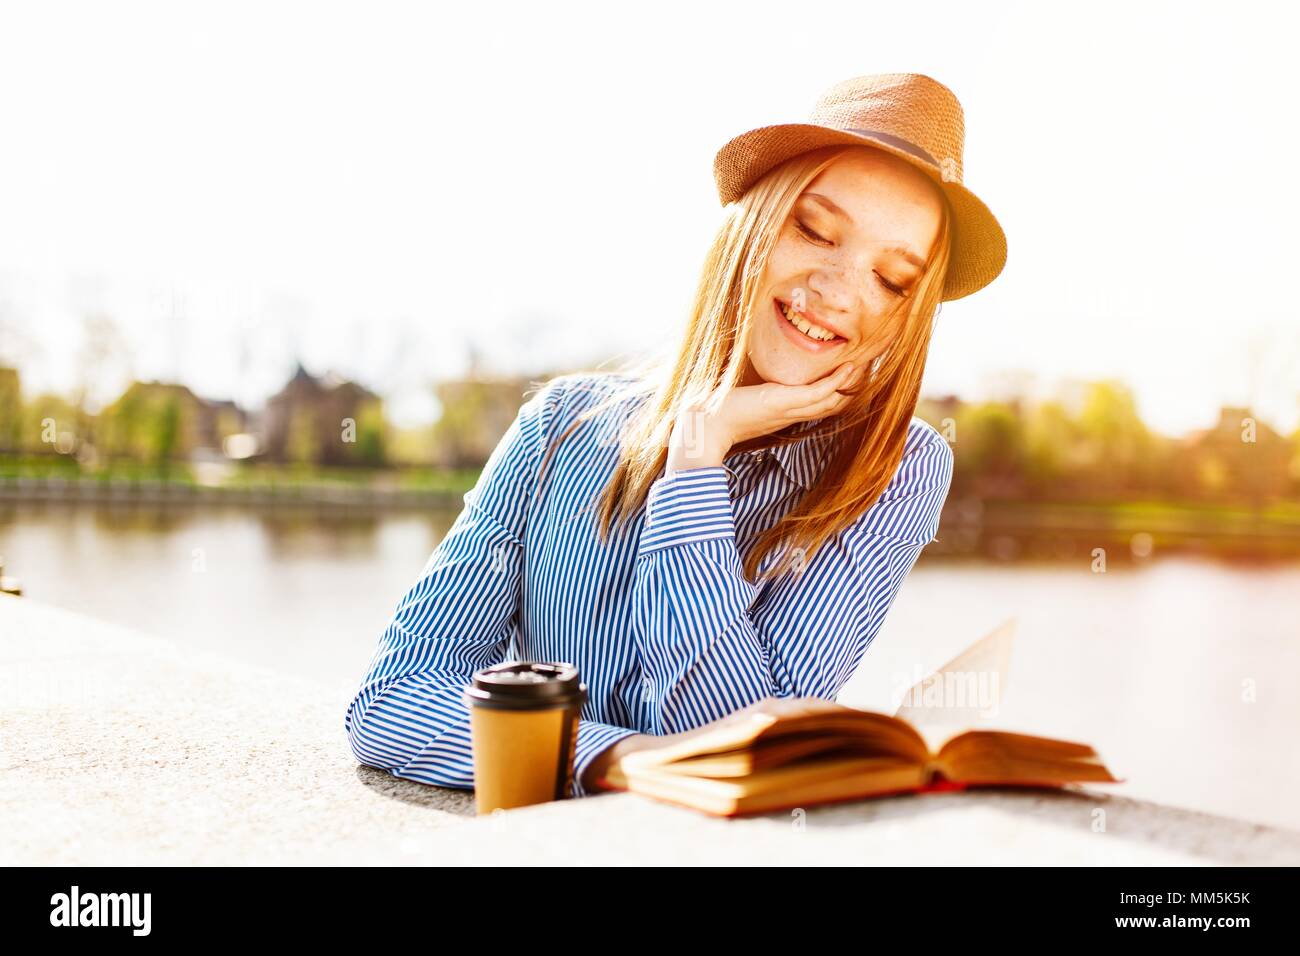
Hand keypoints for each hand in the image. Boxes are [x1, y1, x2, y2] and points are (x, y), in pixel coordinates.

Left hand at [666, 361, 863, 473]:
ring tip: (865, 365)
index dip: (838, 393)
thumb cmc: (717, 412)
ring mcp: (790, 410)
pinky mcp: (784, 402)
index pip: (819, 405)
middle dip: (850, 389)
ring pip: (831, 399)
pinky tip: (849, 368)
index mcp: (783, 414)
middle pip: (832, 405)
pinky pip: (820, 392)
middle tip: (867, 369)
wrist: (705, 425)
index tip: (850, 378)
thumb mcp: (741, 399)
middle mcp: (791, 414)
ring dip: (850, 383)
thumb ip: (752, 393)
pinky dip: (837, 381)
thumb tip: (749, 381)